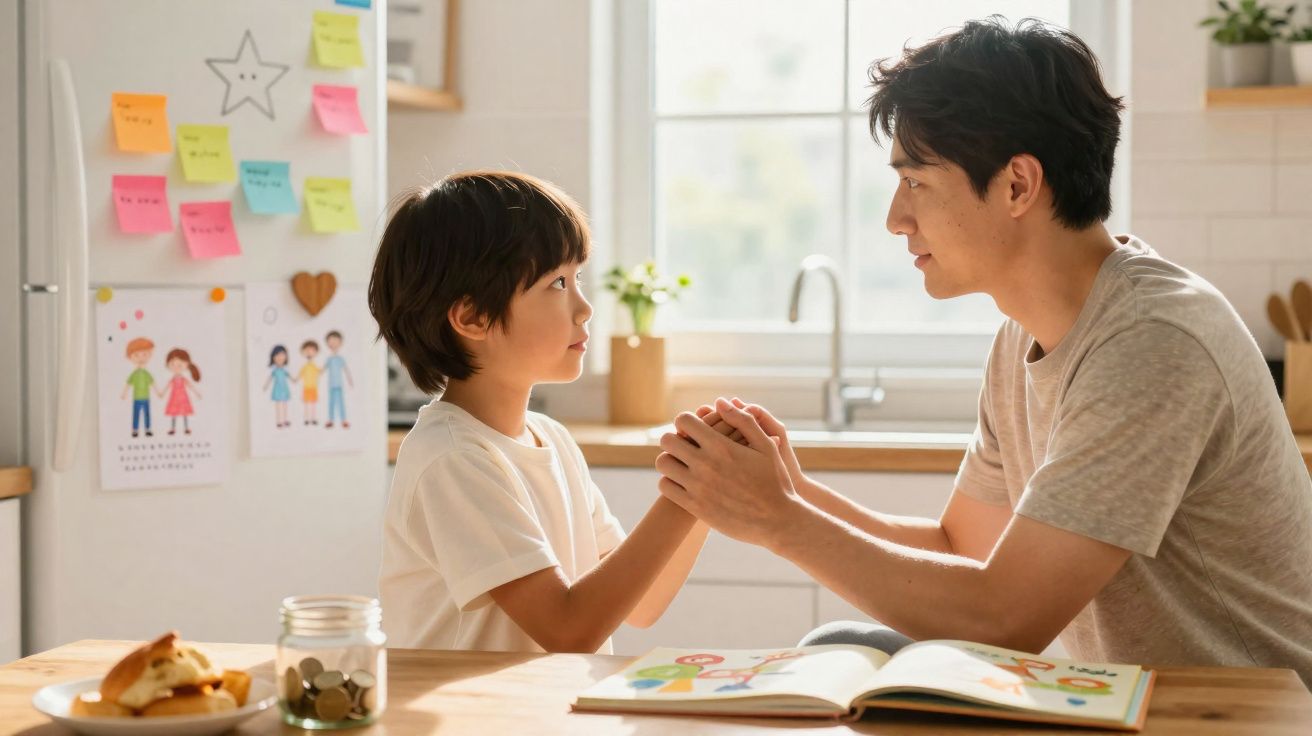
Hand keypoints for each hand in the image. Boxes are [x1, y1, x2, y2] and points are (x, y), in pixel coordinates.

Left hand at [655, 398, 803, 548]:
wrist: (777, 521)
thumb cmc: (775, 481)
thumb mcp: (766, 446)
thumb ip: (742, 420)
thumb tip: (720, 402)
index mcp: (721, 446)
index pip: (684, 421)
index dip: (686, 421)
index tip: (693, 429)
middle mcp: (706, 465)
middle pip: (667, 440)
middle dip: (675, 438)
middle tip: (685, 445)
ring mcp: (698, 487)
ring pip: (663, 463)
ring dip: (670, 459)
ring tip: (683, 462)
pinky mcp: (695, 506)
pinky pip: (666, 486)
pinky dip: (670, 481)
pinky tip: (683, 481)